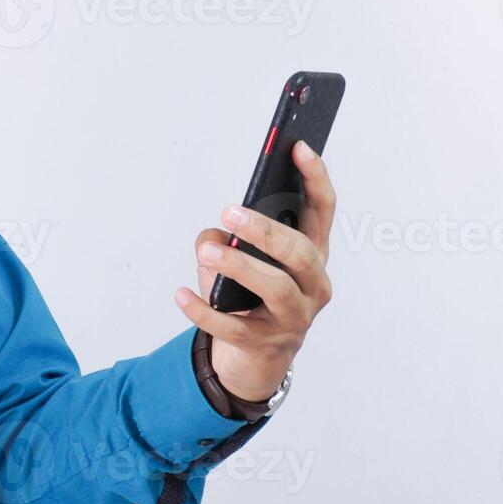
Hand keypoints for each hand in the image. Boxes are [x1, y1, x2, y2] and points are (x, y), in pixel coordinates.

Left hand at [173, 139, 336, 401]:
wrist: (258, 356)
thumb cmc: (252, 294)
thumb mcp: (245, 260)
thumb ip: (230, 239)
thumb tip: (215, 236)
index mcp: (313, 255)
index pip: (322, 211)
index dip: (315, 178)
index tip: (298, 147)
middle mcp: (313, 285)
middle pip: (299, 252)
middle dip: (265, 230)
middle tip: (228, 211)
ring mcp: (293, 317)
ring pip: (275, 288)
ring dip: (239, 265)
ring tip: (206, 251)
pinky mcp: (265, 343)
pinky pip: (234, 326)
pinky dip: (204, 310)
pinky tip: (180, 294)